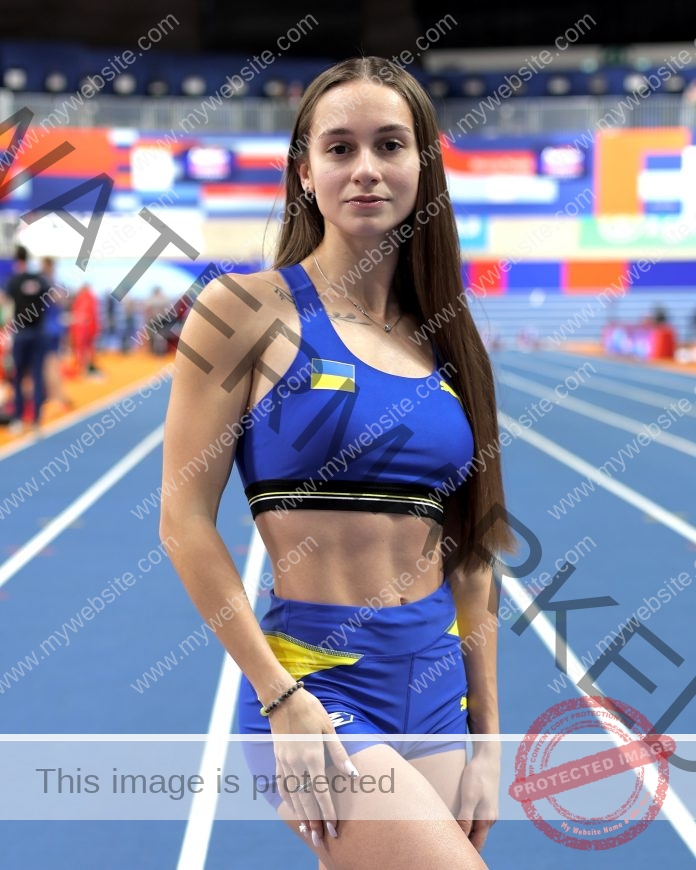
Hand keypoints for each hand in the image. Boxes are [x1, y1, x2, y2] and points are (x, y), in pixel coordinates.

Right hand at [268, 688, 358, 846]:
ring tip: (308, 830)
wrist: (283, 699)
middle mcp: (297, 764)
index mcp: (312, 757)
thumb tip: (352, 773)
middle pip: (306, 799)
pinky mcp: (278, 759)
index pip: (321, 792)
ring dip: (301, 814)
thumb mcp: (328, 728)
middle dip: (314, 821)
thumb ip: (338, 753)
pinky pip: (282, 785)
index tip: (334, 827)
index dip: (328, 812)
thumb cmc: (310, 710)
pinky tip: (293, 807)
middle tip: (321, 839)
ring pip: (293, 795)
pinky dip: (288, 799)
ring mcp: (285, 763)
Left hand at [456, 752, 499, 852]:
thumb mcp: (469, 797)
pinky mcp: (486, 803)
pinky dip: (468, 823)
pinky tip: (458, 820)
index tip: (451, 853)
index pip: (477, 845)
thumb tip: (461, 838)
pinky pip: (477, 819)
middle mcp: (490, 819)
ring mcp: (489, 811)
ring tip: (450, 835)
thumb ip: (465, 819)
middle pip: (477, 839)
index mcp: (487, 820)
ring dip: (466, 833)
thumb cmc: (477, 776)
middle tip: (447, 847)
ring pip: (476, 829)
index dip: (465, 852)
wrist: (488, 757)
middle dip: (464, 844)